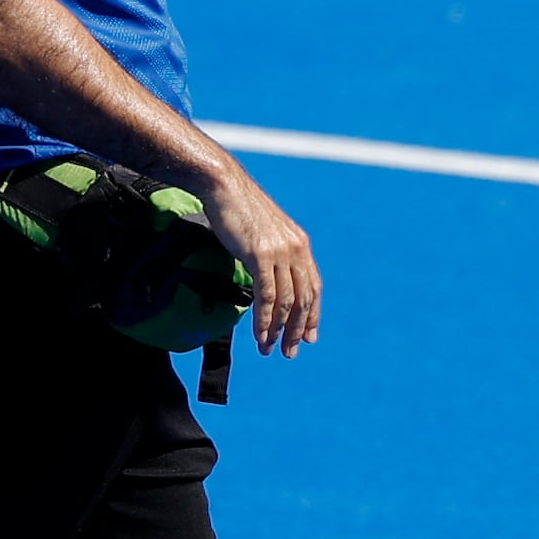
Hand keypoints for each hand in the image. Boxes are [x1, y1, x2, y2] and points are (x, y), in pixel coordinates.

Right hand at [206, 169, 320, 356]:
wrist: (224, 186)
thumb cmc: (238, 209)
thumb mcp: (263, 235)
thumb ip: (271, 255)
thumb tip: (266, 276)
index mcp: (301, 245)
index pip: (313, 287)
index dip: (312, 314)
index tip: (309, 336)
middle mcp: (297, 250)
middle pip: (304, 299)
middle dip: (298, 329)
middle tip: (291, 352)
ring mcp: (281, 252)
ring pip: (286, 301)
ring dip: (279, 329)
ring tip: (270, 349)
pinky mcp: (262, 255)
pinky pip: (268, 295)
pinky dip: (265, 319)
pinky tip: (261, 334)